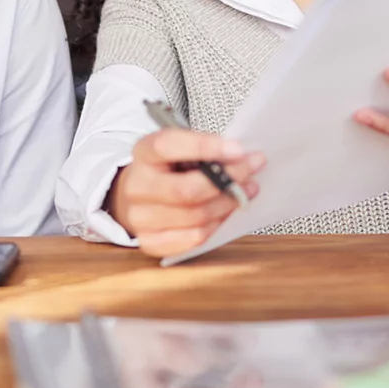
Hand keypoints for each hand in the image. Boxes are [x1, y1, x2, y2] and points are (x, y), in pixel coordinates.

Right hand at [108, 129, 265, 258]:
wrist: (141, 195)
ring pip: (195, 216)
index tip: (238, 149)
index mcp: (143, 153)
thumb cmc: (169, 169)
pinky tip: (227, 212)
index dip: (204, 147)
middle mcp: (137, 186)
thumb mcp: (181, 149)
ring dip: (228, 204)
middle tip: (251, 170)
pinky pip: (194, 237)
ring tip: (246, 191)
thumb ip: (205, 151)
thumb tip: (243, 158)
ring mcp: (140, 217)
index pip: (168, 146)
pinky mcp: (151, 241)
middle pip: (186, 189)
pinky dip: (217, 225)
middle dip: (227, 180)